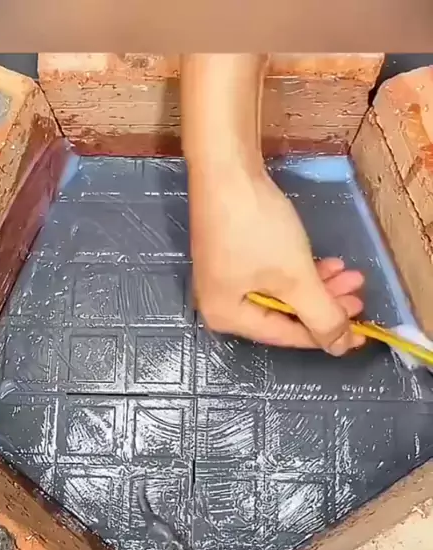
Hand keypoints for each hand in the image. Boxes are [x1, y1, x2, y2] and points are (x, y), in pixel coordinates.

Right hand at [188, 165, 365, 354]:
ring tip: (350, 275)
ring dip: (318, 285)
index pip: (286, 335)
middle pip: (284, 314)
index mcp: (227, 318)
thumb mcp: (296, 278)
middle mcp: (221, 304)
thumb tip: (340, 347)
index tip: (360, 333)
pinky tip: (327, 262)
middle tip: (359, 297)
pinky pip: (273, 273)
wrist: (225, 169)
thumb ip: (321, 316)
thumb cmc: (256, 229)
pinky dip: (300, 271)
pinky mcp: (233, 252)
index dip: (326, 334)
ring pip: (282, 292)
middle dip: (325, 304)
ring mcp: (226, 277)